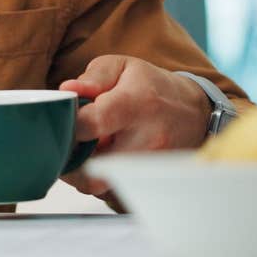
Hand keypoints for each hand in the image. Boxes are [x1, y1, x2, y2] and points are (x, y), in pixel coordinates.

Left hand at [58, 55, 212, 197]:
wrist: (191, 111)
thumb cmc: (151, 86)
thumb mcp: (122, 67)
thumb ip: (93, 78)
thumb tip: (67, 90)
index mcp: (136, 104)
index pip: (92, 124)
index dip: (69, 125)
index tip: (65, 119)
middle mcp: (147, 139)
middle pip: (93, 166)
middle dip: (71, 156)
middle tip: (68, 141)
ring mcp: (151, 165)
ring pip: (100, 184)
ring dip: (82, 170)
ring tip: (86, 148)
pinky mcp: (151, 181)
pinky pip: (111, 189)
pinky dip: (98, 177)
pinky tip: (101, 158)